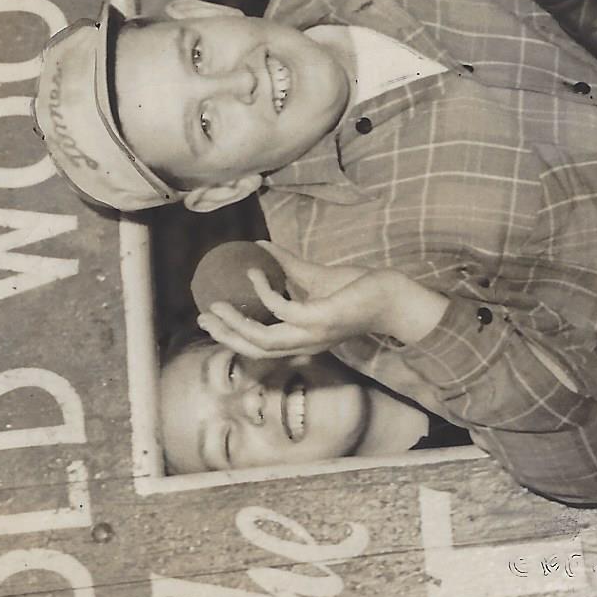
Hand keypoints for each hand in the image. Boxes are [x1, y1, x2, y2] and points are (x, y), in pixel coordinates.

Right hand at [199, 249, 447, 362]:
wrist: (392, 294)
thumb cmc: (359, 289)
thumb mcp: (316, 278)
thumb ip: (288, 267)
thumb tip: (261, 247)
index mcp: (304, 339)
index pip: (262, 348)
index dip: (234, 339)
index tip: (210, 322)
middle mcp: (307, 343)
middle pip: (257, 350)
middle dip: (227, 336)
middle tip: (203, 317)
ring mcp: (314, 333)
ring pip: (264, 338)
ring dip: (237, 322)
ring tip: (217, 301)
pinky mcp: (321, 318)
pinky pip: (283, 310)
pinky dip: (264, 292)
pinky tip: (255, 272)